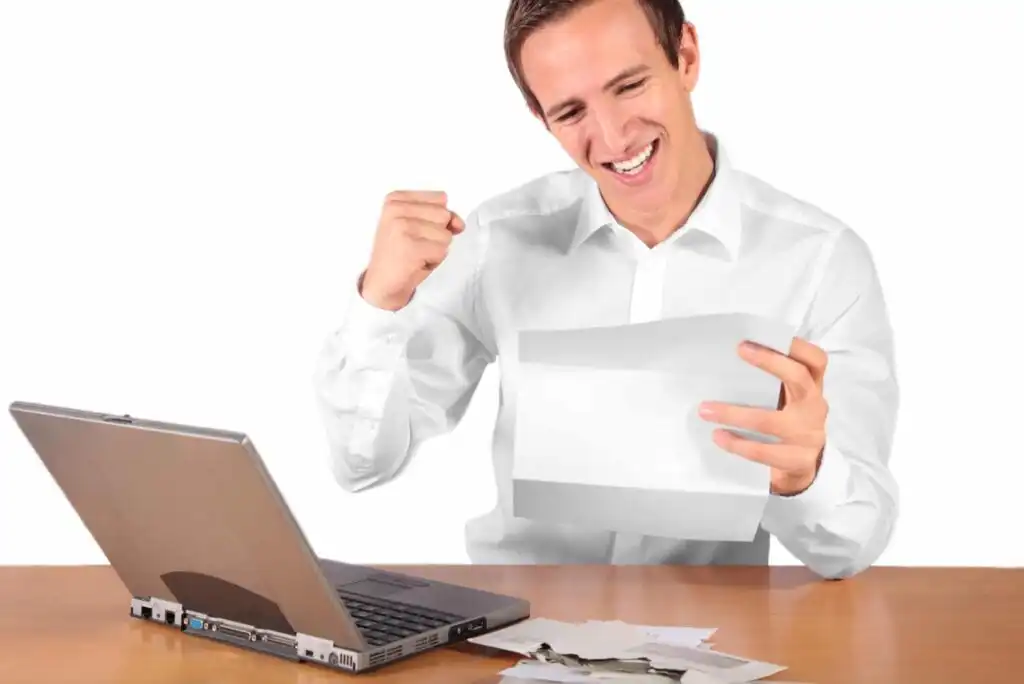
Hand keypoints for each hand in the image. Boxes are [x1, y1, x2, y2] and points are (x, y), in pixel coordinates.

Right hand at [360, 190, 464, 310]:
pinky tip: (416, 263)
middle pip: (444, 215)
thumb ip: (443, 217)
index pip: (440, 198)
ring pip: (445, 235)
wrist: (383, 284)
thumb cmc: (403, 254)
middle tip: (416, 245)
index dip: (436, 220)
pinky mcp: (409, 246)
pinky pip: (441, 251)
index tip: (416, 232)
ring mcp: (401, 226)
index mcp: (396, 199)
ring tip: (416, 255)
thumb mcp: (421, 227)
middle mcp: (395, 208)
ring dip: (436, 249)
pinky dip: (434, 261)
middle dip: (437, 235)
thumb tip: (459, 224)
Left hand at [698, 338, 828, 495]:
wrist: (802, 468)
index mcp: (813, 387)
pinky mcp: (799, 460)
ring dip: (733, 414)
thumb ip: (772, 382)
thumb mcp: (787, 399)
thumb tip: (729, 359)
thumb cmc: (786, 422)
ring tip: (705, 410)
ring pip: (770, 421)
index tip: (760, 339)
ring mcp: (810, 435)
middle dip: (770, 362)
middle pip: (799, 378)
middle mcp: (815, 406)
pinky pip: (763, 451)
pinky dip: (737, 444)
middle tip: (740, 351)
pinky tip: (718, 436)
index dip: (794, 346)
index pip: (816, 360)